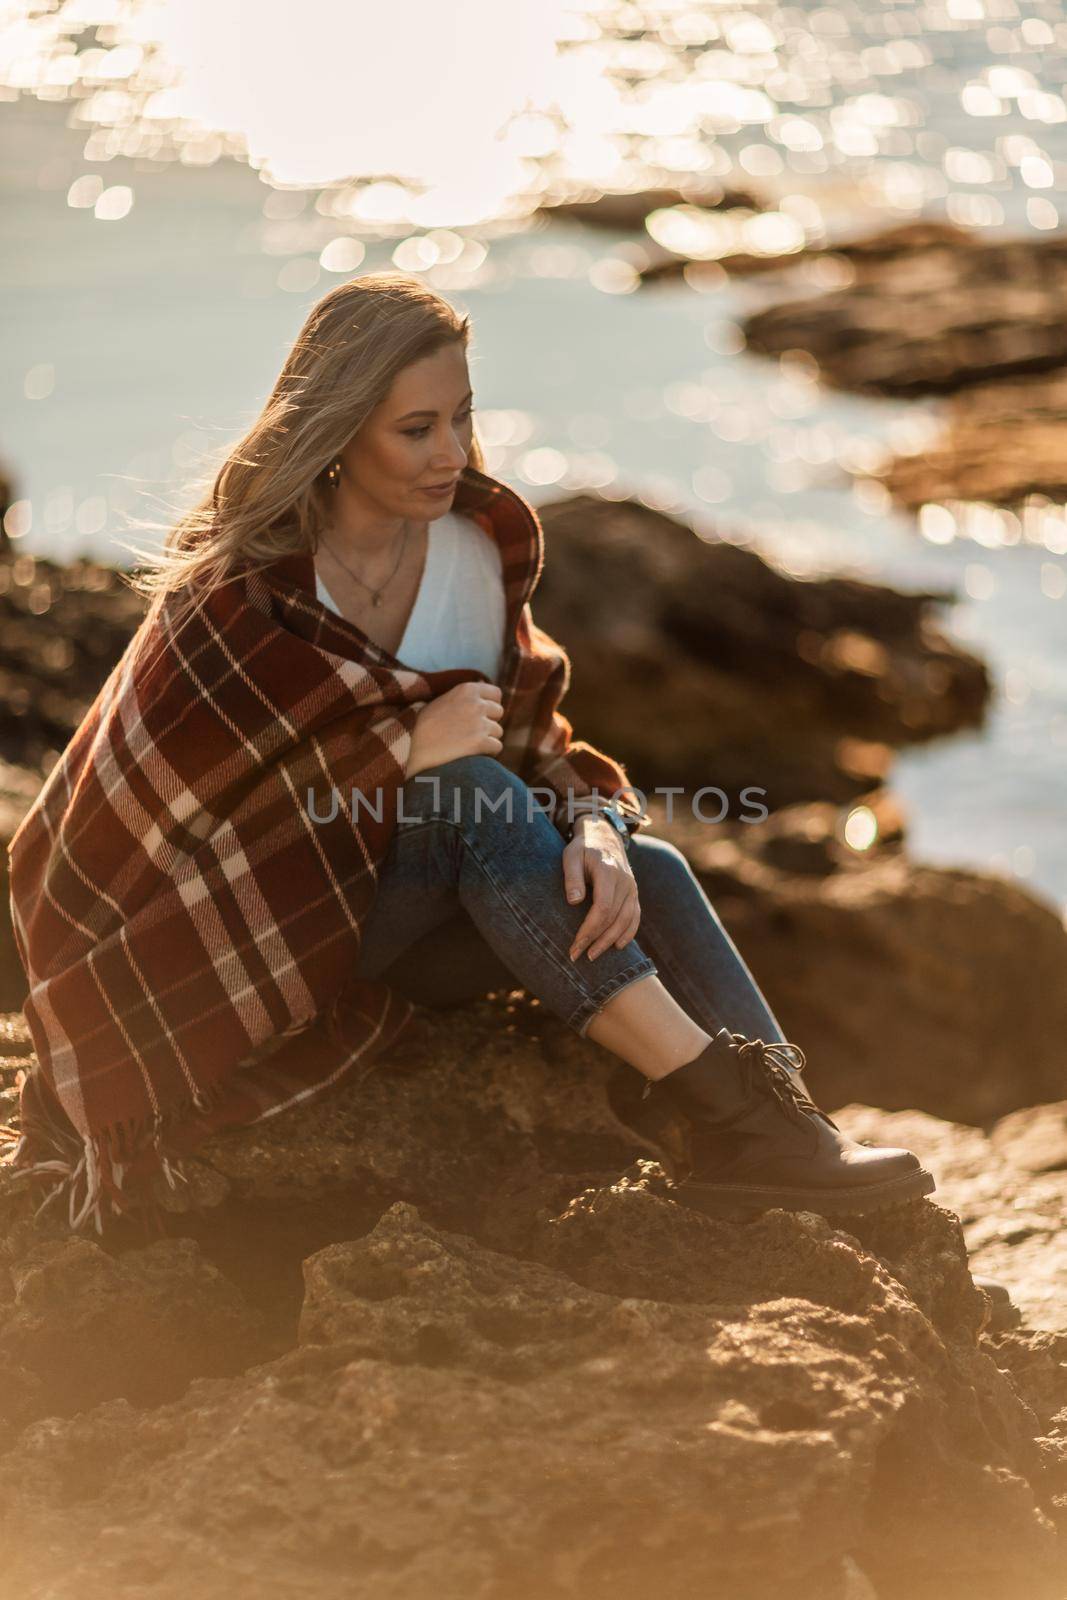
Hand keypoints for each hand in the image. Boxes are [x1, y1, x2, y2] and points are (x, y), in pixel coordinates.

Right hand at [407, 682, 503, 778]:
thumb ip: (462, 698)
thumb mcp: (441, 702)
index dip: (490, 706)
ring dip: (487, 739)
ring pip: (498, 731)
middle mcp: (476, 704)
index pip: (496, 694)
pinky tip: (471, 754)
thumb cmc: (423, 728)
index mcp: (466, 689)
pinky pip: (497, 747)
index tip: (481, 716)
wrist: (412, 751)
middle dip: (489, 722)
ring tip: (466, 744)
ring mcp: (480, 723)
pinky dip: (487, 753)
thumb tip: (482, 696)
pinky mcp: (481, 742)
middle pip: (499, 713)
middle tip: (471, 733)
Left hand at [563, 816, 640, 961]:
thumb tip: (574, 902)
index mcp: (609, 872)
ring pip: (626, 920)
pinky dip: (629, 933)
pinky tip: (617, 946)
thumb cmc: (583, 849)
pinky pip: (635, 916)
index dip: (589, 929)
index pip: (603, 908)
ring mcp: (632, 888)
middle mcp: (625, 882)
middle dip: (596, 940)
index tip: (575, 944)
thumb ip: (572, 878)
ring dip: (610, 941)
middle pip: (614, 918)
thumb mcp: (571, 856)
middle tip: (578, 956)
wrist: (604, 836)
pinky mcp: (634, 893)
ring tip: (593, 955)